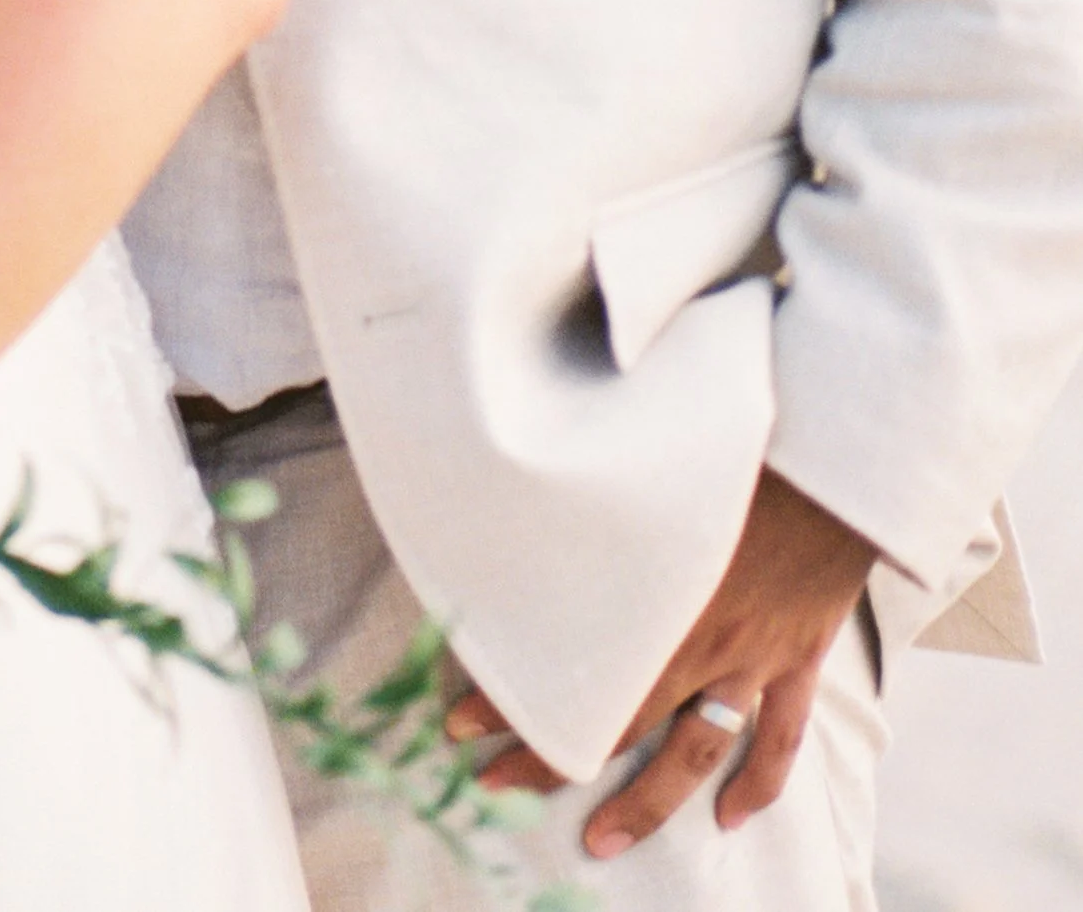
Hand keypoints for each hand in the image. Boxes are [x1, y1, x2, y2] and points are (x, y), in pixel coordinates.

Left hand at [443, 468, 876, 859]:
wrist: (832, 459)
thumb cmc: (738, 449)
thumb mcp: (645, 470)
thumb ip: (589, 504)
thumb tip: (519, 504)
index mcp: (654, 596)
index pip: (571, 668)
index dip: (509, 698)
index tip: (457, 719)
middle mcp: (699, 638)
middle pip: (617, 722)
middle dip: (551, 758)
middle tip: (495, 784)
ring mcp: (753, 655)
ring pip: (695, 750)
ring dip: (648, 803)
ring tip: (601, 839)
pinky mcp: (798, 656)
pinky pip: (781, 737)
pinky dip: (761, 782)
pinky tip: (733, 817)